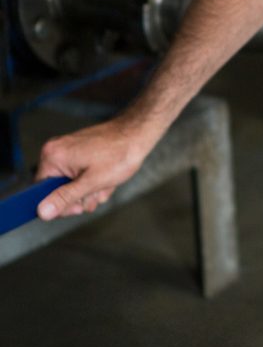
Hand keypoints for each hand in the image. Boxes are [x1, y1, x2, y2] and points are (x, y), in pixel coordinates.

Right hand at [35, 116, 154, 220]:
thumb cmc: (119, 154)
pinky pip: (82, 177)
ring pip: (73, 186)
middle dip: (80, 197)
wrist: (139, 134)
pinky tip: (109, 178)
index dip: (59, 204)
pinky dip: (95, 182)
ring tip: (106, 182)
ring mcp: (69, 152)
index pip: (40, 192)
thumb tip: (42, 212)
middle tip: (97, 191)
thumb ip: (65, 198)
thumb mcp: (91, 182)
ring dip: (91, 191)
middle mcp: (57, 152)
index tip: (78, 206)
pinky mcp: (81, 154)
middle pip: (58, 190)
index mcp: (53, 156)